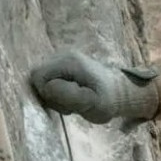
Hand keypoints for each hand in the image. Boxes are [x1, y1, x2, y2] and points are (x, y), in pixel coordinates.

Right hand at [29, 50, 158, 125]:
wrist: (123, 92)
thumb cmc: (109, 100)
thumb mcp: (91, 103)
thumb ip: (69, 95)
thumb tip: (47, 87)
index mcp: (69, 61)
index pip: (38, 77)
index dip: (47, 95)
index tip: (66, 104)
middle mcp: (64, 55)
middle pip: (39, 78)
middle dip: (51, 96)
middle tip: (71, 105)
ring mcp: (64, 58)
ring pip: (44, 81)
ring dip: (55, 96)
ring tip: (75, 102)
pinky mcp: (65, 65)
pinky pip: (51, 80)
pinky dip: (59, 92)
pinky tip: (74, 97)